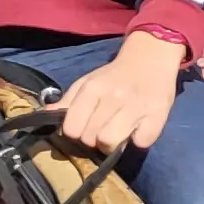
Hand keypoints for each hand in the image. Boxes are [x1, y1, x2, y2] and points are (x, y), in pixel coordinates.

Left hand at [51, 31, 185, 153]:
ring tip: (117, 134)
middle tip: (101, 130)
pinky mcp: (159, 116)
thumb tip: (45, 115)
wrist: (150, 60)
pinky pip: (141, 142)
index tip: (82, 129)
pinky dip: (138, 140)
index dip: (74, 134)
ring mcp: (136, 107)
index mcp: (92, 89)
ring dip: (111, 144)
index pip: (72, 128)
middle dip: (92, 140)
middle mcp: (113, 97)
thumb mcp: (86, 83)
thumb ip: (68, 101)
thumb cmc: (114, 76)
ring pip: (110, 142)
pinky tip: (137, 130)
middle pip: (90, 138)